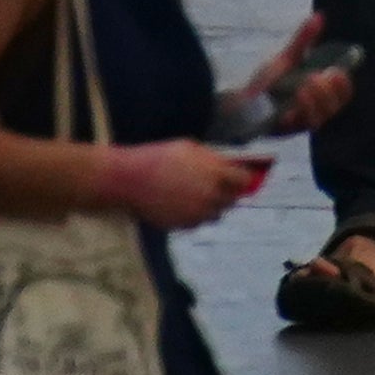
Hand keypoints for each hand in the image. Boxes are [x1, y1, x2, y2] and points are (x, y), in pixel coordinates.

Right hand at [95, 140, 265, 231]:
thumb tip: (229, 164)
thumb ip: (213, 159)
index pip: (245, 180)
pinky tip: (182, 204)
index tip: (239, 177)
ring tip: (197, 195)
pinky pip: (198, 222)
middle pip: (233, 200)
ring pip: (216, 214)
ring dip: (212, 206)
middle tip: (218, 186)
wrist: (129, 179)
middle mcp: (212, 196)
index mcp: (216, 174)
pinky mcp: (184, 225)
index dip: (244, 178)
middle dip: (228, 192)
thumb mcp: (190, 148)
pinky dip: (195, 215)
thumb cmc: (159, 157)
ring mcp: (198, 213)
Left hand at [239, 15, 353, 135]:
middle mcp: (315, 111)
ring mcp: (300, 123)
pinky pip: (297, 126)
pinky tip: (294, 100)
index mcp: (320, 95)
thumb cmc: (268, 81)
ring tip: (306, 85)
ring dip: (315, 101)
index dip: (344, 84)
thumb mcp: (288, 58)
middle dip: (329, 91)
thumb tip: (319, 16)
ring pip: (319, 118)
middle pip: (334, 107)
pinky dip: (298, 112)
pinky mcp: (285, 131)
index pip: (343, 94)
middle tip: (318, 76)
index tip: (337, 71)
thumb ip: (304, 40)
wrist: (240, 100)